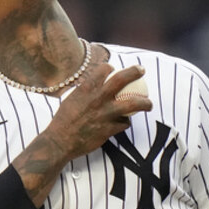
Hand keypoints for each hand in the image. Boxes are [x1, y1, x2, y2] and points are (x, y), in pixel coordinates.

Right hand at [11, 51, 152, 205]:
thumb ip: (84, 91)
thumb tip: (91, 84)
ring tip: (149, 104)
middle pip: (122, 79)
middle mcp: (98, 98)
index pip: (104, 69)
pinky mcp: (109, 129)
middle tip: (142, 70)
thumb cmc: (63, 120)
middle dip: (135, 72)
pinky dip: (126, 122)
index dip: (111, 67)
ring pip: (133, 104)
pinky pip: (124, 124)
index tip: (114, 69)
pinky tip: (125, 123)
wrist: (60, 141)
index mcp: (86, 88)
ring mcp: (105, 114)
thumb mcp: (71, 99)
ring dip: (144, 103)